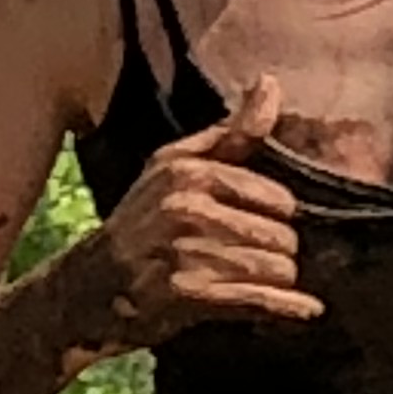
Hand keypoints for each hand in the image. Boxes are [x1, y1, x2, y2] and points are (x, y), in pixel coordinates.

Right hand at [84, 76, 324, 349]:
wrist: (86, 288)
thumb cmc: (140, 222)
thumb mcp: (173, 166)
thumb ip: (230, 132)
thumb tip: (270, 83)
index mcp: (188, 171)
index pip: (278, 198)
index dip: (275, 216)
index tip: (258, 225)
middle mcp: (188, 208)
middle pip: (282, 236)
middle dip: (277, 251)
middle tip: (252, 259)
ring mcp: (188, 253)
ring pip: (277, 269)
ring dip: (276, 281)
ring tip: (254, 282)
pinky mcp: (190, 295)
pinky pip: (261, 299)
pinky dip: (288, 308)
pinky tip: (306, 310)